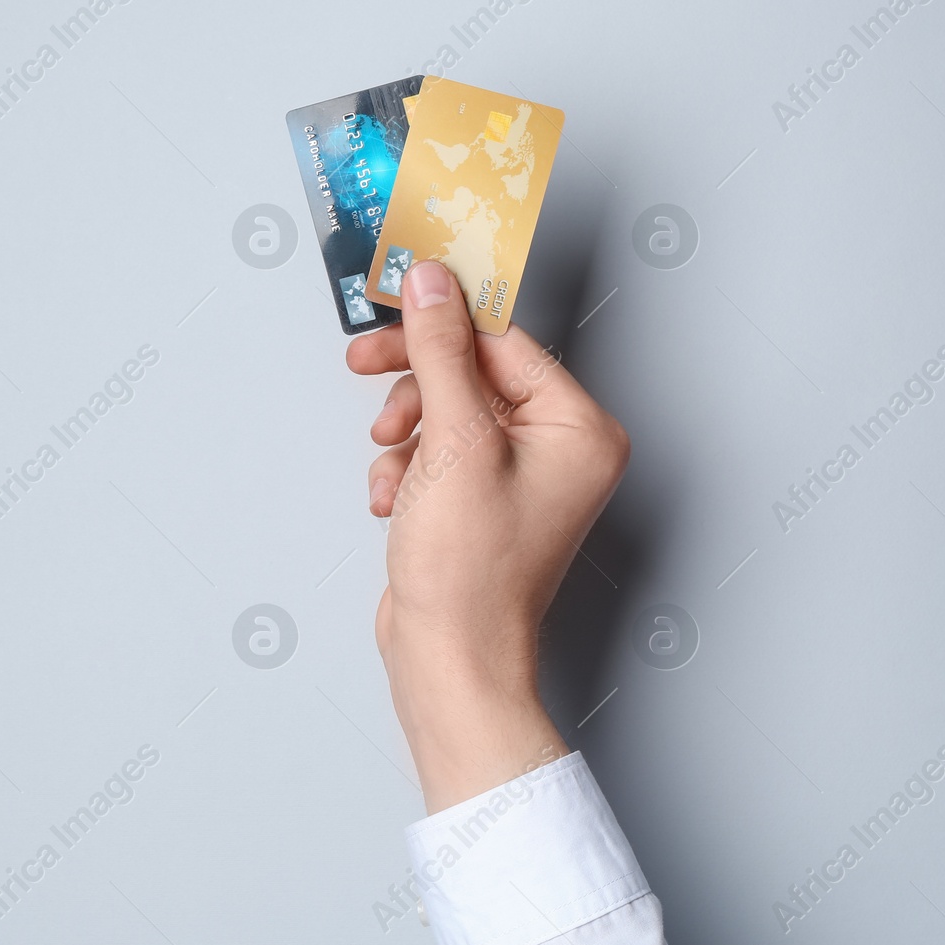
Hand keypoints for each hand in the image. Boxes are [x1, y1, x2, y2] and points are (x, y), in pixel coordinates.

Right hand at [346, 261, 630, 811]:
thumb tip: (433, 284)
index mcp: (580, 430)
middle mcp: (561, 451)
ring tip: (394, 466)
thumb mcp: (453, 440)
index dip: (444, 321)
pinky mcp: (484, 503)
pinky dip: (408, 468)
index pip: (506, 342)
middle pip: (474, 373)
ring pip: (447, 411)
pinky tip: (395, 500)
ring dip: (406, 431)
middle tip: (364, 362)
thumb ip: (439, 352)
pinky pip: (438, 453)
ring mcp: (522, 479)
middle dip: (417, 381)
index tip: (396, 300)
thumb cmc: (470, 573)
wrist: (449, 661)